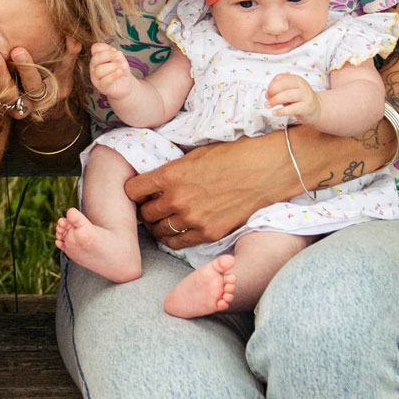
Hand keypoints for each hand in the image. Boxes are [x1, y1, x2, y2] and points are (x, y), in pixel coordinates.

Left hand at [0, 35, 82, 120]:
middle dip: (1, 75)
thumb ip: (68, 54)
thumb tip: (74, 40)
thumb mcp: (60, 67)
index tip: (18, 50)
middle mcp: (24, 105)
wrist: (27, 92)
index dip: (27, 70)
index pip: (37, 86)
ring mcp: (5, 108)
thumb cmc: (47, 72)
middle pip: (12, 95)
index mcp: (44, 96)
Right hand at [88, 43, 135, 101]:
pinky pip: (105, 81)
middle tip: (120, 56)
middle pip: (95, 58)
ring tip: (123, 66)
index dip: (105, 47)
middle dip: (109, 55)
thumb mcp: (121, 60)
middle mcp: (94, 67)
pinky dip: (114, 75)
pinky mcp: (102, 88)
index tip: (115, 50)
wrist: (125, 85)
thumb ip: (118, 56)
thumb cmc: (120, 70)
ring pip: (99, 70)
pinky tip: (120, 72)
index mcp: (97, 58)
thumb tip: (117, 53)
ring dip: (113, 66)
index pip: (95, 48)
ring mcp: (96, 78)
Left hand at [125, 133, 283, 247]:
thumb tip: (156, 181)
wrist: (265, 170)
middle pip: (145, 213)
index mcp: (170, 175)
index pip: (133, 190)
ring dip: (158, 226)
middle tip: (151, 207)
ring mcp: (192, 219)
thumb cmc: (232, 155)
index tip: (140, 192)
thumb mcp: (194, 155)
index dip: (134, 191)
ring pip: (159, 231)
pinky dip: (174, 238)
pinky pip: (179, 243)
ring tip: (163, 221)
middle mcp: (177, 199)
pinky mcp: (208, 233)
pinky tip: (177, 231)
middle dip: (146, 209)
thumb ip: (172, 171)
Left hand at [266, 73, 321, 125]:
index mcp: (296, 79)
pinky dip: (282, 111)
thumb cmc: (300, 99)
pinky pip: (292, 109)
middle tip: (267, 98)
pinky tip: (275, 113)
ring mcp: (305, 96)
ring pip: (288, 95)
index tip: (267, 92)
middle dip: (272, 91)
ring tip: (268, 105)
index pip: (281, 77)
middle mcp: (302, 86)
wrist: (317, 109)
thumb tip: (267, 94)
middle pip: (284, 84)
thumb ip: (279, 90)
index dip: (271, 85)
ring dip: (275, 100)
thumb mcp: (290, 91)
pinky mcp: (306, 108)